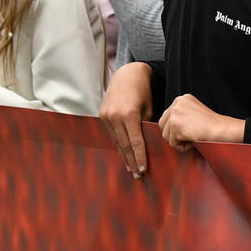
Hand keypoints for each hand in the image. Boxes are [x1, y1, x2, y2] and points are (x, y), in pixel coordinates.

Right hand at [101, 63, 155, 177]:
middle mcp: (114, 116)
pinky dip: (118, 145)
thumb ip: (146, 126)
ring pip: (116, 141)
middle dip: (131, 161)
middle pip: (124, 145)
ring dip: (124, 156)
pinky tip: (123, 154)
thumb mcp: (149, 108)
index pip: (135, 142)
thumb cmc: (143, 91)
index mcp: (129, 114)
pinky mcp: (101, 115)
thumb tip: (146, 145)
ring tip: (131, 168)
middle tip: (137, 175)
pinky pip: (112, 134)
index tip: (143, 170)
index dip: (139, 157)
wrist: (127, 74)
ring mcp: (106, 115)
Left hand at [159, 93, 242, 150]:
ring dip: (180, 141)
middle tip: (192, 135)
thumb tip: (168, 131)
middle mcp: (177, 102)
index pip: (168, 118)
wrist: (224, 130)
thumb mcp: (195, 115)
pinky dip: (183, 147)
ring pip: (166, 136)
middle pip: (163, 126)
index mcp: (182, 99)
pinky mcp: (175, 124)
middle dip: (174, 135)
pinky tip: (195, 138)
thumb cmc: (214, 127)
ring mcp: (175, 112)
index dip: (178, 130)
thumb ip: (182, 117)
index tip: (193, 130)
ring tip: (194, 136)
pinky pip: (172, 143)